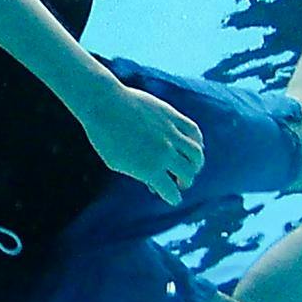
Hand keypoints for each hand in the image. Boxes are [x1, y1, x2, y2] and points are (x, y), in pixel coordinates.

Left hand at [76, 80, 203, 205]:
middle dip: (185, 182)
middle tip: (181, 182)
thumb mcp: (117, 163)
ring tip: (190, 166)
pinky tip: (192, 145)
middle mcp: (164, 153)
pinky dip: (197, 141)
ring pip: (196, 154)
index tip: (173, 198)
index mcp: (149, 169)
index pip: (171, 192)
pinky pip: (194, 131)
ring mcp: (170, 133)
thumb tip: (153, 184)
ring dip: (196, 164)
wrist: (103, 104)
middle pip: (187, 174)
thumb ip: (139, 174)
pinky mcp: (172, 116)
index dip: (172, 198)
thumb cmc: (104, 136)